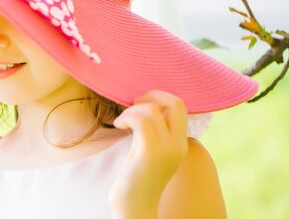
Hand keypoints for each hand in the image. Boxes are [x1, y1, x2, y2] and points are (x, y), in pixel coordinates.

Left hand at [108, 90, 188, 217]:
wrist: (135, 205)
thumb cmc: (137, 175)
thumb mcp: (151, 149)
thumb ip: (154, 130)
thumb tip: (142, 104)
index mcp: (181, 143)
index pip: (180, 105)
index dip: (159, 96)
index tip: (141, 103)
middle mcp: (178, 145)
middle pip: (175, 102)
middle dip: (151, 95)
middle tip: (132, 105)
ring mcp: (166, 149)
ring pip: (151, 110)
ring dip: (131, 110)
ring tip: (122, 122)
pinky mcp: (150, 153)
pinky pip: (140, 121)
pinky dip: (126, 118)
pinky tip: (118, 126)